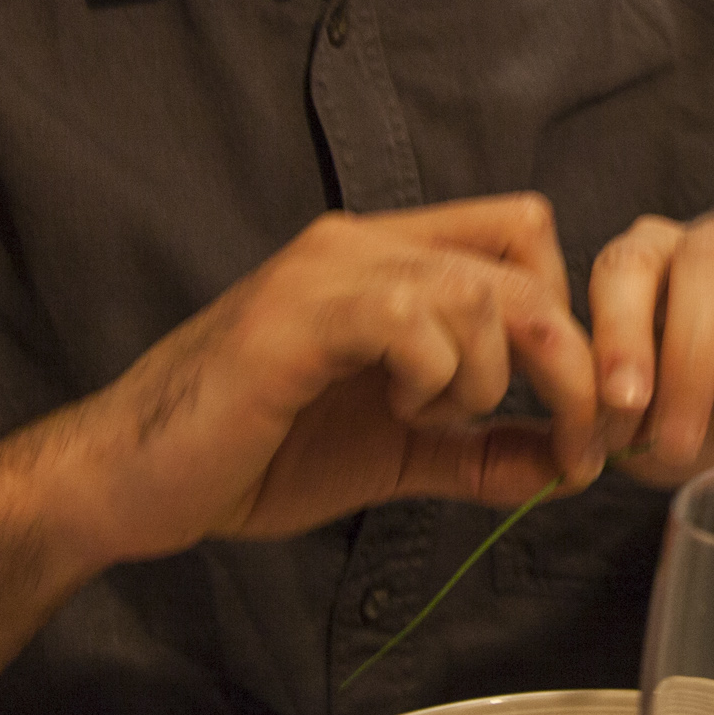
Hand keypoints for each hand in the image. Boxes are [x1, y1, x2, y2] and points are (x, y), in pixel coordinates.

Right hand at [21, 195, 602, 571]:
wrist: (131, 482)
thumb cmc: (254, 455)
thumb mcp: (400, 454)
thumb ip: (483, 451)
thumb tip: (571, 466)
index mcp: (390, 259)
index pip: (522, 232)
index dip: (569, 313)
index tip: (582, 409)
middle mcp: (364, 244)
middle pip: (523, 260)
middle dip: (570, 362)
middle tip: (575, 441)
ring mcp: (327, 272)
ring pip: (477, 290)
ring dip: (487, 378)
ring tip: (430, 422)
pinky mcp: (294, 315)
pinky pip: (410, 318)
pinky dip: (434, 376)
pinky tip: (398, 412)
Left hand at [587, 206, 713, 485]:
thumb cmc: (686, 422)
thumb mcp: (636, 425)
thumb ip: (609, 415)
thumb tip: (594, 431)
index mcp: (653, 257)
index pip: (629, 263)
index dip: (622, 329)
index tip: (624, 402)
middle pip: (709, 260)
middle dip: (691, 357)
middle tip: (678, 441)